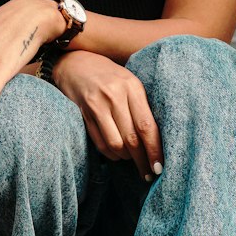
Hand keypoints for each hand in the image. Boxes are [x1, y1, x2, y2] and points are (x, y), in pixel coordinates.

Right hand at [51, 52, 162, 181]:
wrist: (75, 62)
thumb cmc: (110, 75)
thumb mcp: (130, 82)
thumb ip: (142, 106)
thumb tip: (158, 140)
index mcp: (132, 87)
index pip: (147, 126)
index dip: (154, 150)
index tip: (160, 166)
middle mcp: (114, 96)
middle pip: (132, 138)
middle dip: (142, 160)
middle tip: (149, 173)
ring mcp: (96, 105)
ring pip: (115, 144)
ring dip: (126, 157)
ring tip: (131, 158)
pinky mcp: (83, 114)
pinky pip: (100, 142)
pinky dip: (111, 153)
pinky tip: (117, 153)